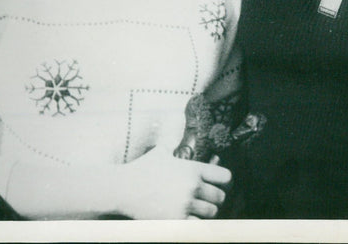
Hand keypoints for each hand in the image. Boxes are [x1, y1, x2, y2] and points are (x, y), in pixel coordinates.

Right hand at [116, 146, 231, 219]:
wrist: (123, 189)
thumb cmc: (142, 168)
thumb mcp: (161, 151)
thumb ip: (174, 141)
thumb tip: (176, 121)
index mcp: (193, 168)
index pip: (225, 177)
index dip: (224, 182)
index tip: (219, 185)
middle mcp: (193, 186)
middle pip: (220, 197)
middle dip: (215, 199)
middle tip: (206, 200)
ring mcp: (185, 204)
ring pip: (211, 212)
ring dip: (206, 212)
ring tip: (197, 210)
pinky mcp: (176, 220)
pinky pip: (199, 225)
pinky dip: (197, 223)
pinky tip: (189, 219)